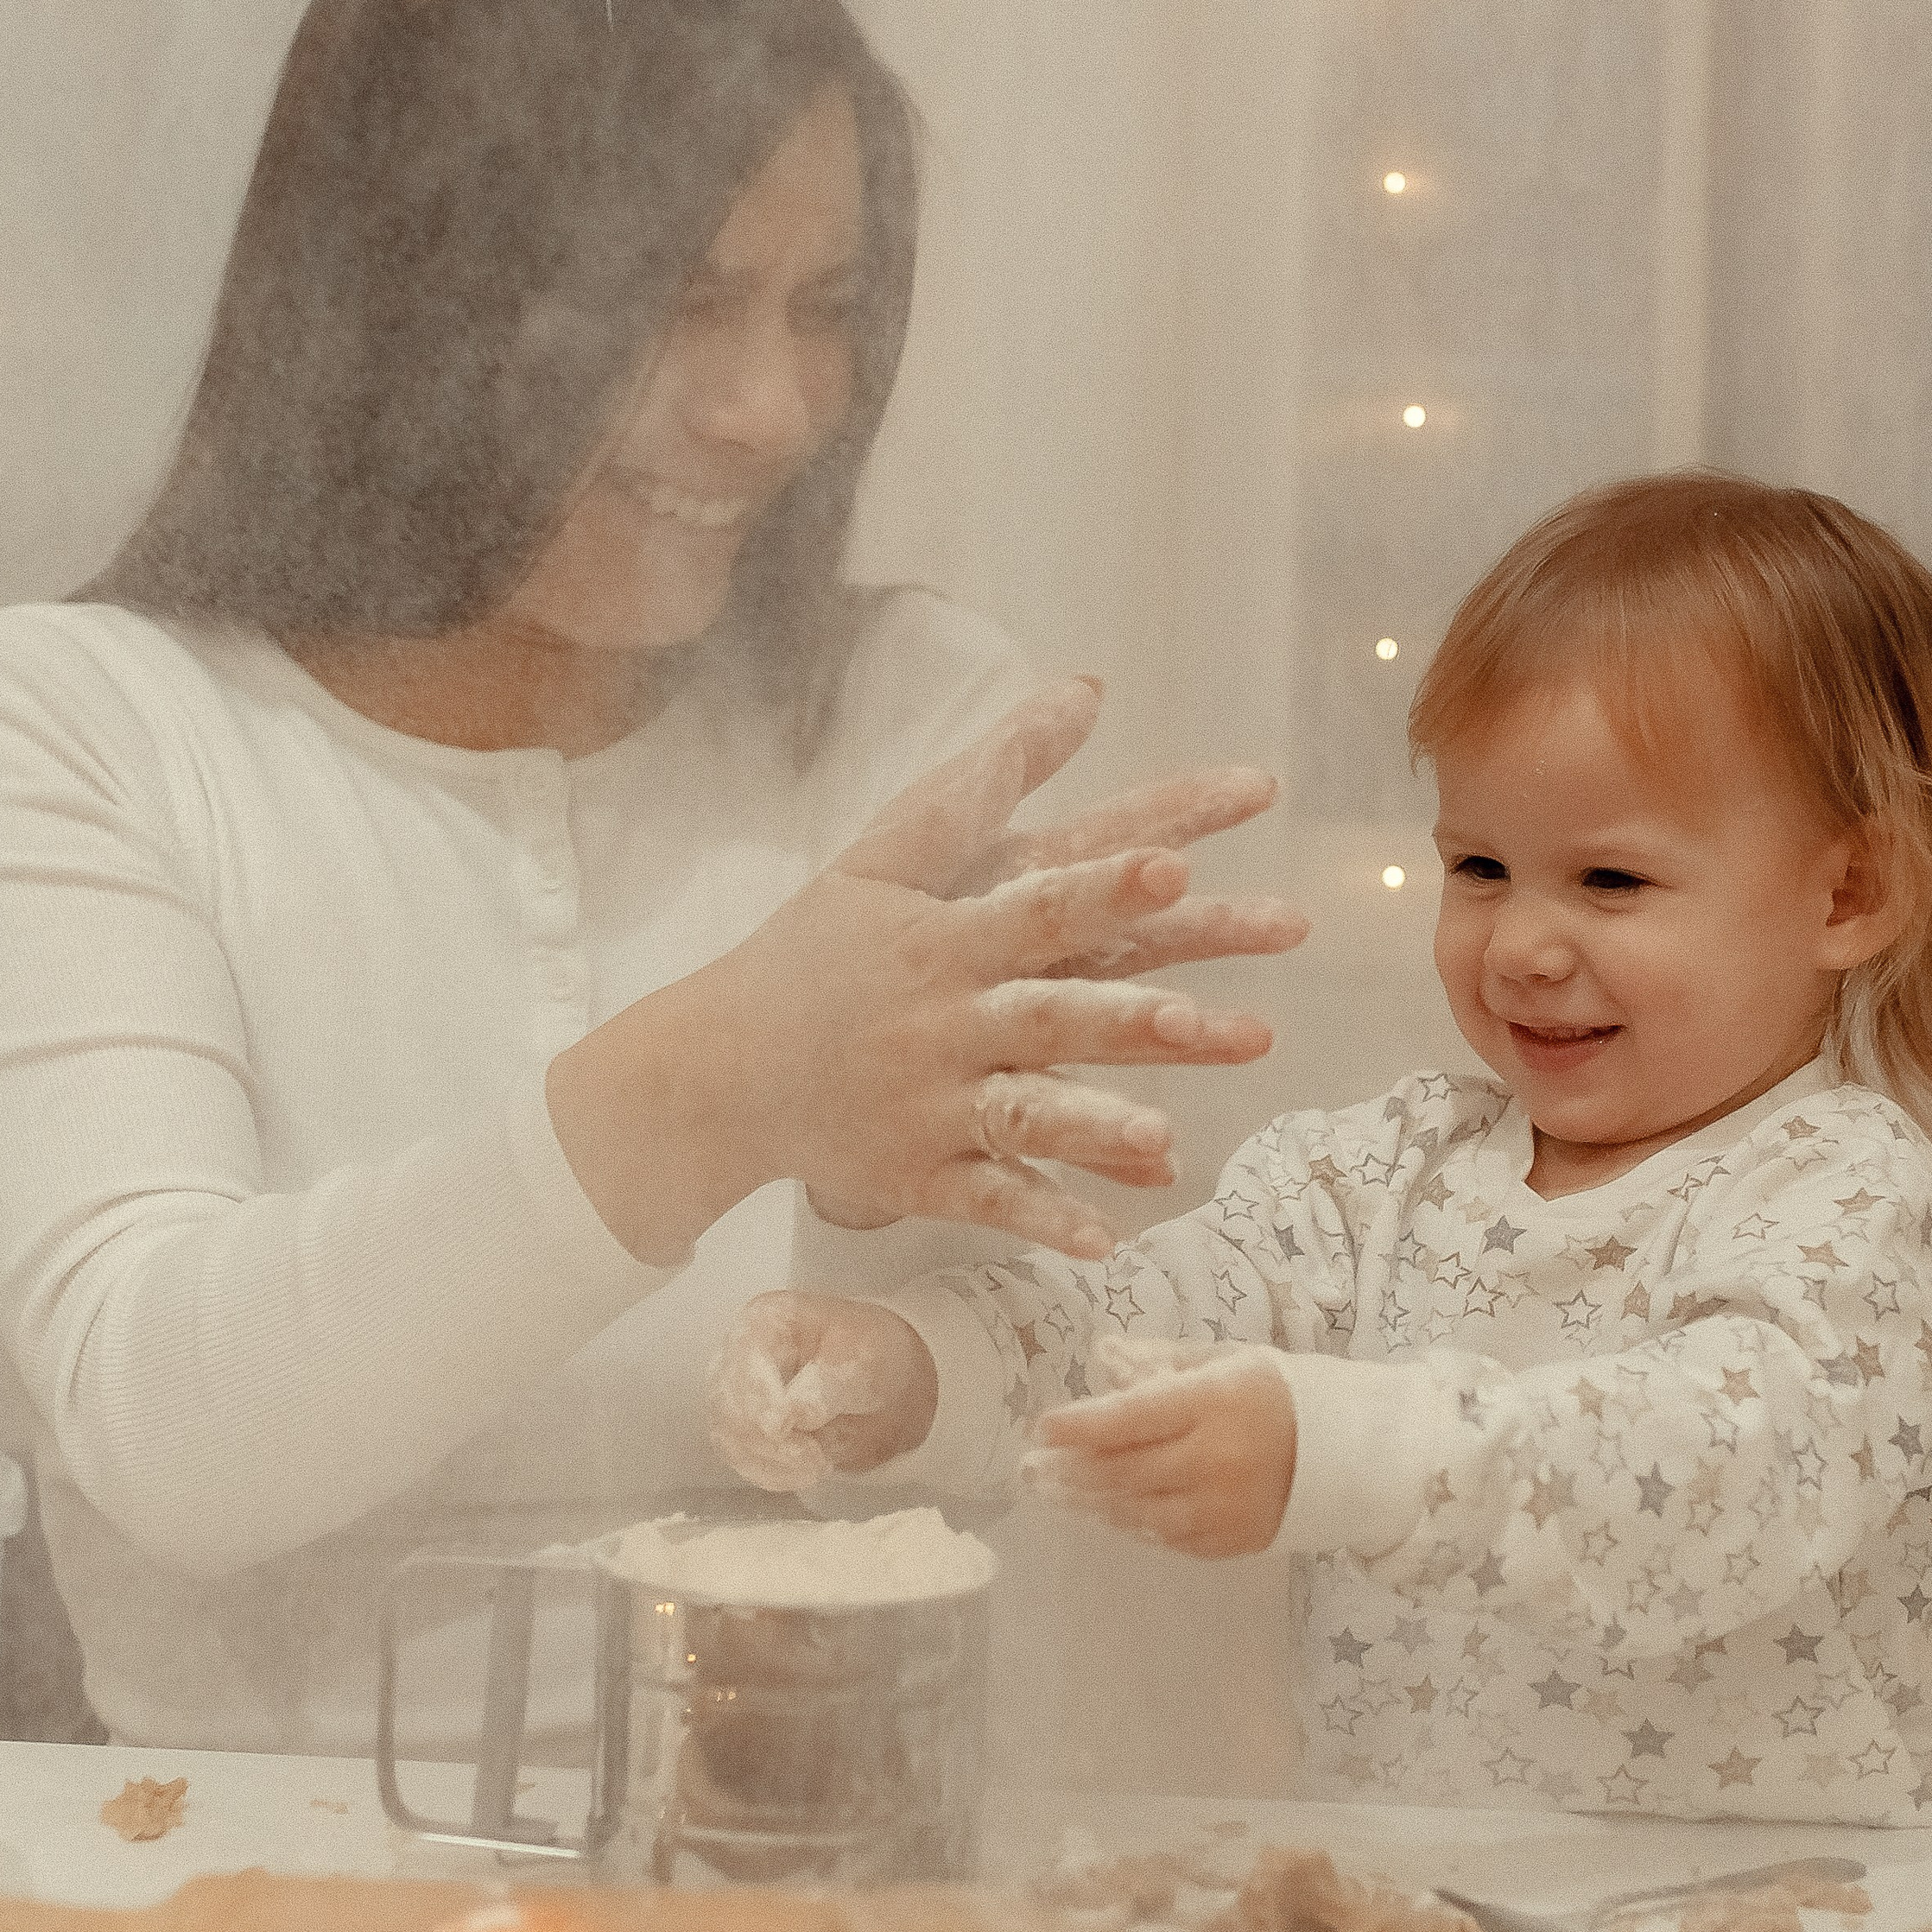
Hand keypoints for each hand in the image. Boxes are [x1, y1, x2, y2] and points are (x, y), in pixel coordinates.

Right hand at [549, 680, 1307, 1263]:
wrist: (713, 1069)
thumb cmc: (812, 951)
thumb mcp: (884, 855)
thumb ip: (987, 777)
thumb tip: (1086, 689)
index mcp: (940, 937)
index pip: (1036, 906)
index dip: (1106, 889)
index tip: (1177, 869)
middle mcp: (939, 1020)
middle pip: (1050, 1017)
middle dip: (1131, 1021)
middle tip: (1218, 1023)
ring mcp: (927, 1103)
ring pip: (1024, 1117)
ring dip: (1095, 1133)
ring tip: (1168, 1147)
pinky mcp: (916, 1174)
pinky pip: (987, 1199)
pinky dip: (1041, 1219)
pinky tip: (1106, 1242)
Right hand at [708, 1294, 937, 1491]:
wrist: (884, 1386)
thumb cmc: (871, 1356)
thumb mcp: (862, 1359)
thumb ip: (828, 1384)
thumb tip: (793, 1414)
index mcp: (765, 1321)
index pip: (744, 1361)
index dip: (759, 1397)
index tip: (783, 1428)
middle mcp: (739, 1355)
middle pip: (727, 1403)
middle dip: (767, 1437)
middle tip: (813, 1457)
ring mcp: (736, 1394)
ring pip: (728, 1436)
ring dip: (771, 1459)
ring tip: (817, 1465)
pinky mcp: (742, 1430)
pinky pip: (739, 1458)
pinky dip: (769, 1473)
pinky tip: (804, 1474)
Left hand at [1023, 1341, 1296, 1557]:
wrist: (1354, 1453)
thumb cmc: (1283, 1393)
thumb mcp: (1227, 1360)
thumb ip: (1162, 1360)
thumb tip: (1103, 1356)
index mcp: (1214, 1403)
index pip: (1130, 1416)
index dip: (1080, 1424)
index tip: (1039, 1427)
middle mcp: (1215, 1460)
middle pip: (1124, 1471)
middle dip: (1069, 1471)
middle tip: (1029, 1469)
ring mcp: (1224, 1508)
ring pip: (1137, 1512)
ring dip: (1090, 1504)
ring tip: (1054, 1494)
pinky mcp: (1232, 1542)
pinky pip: (1167, 1538)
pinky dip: (1131, 1525)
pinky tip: (1105, 1514)